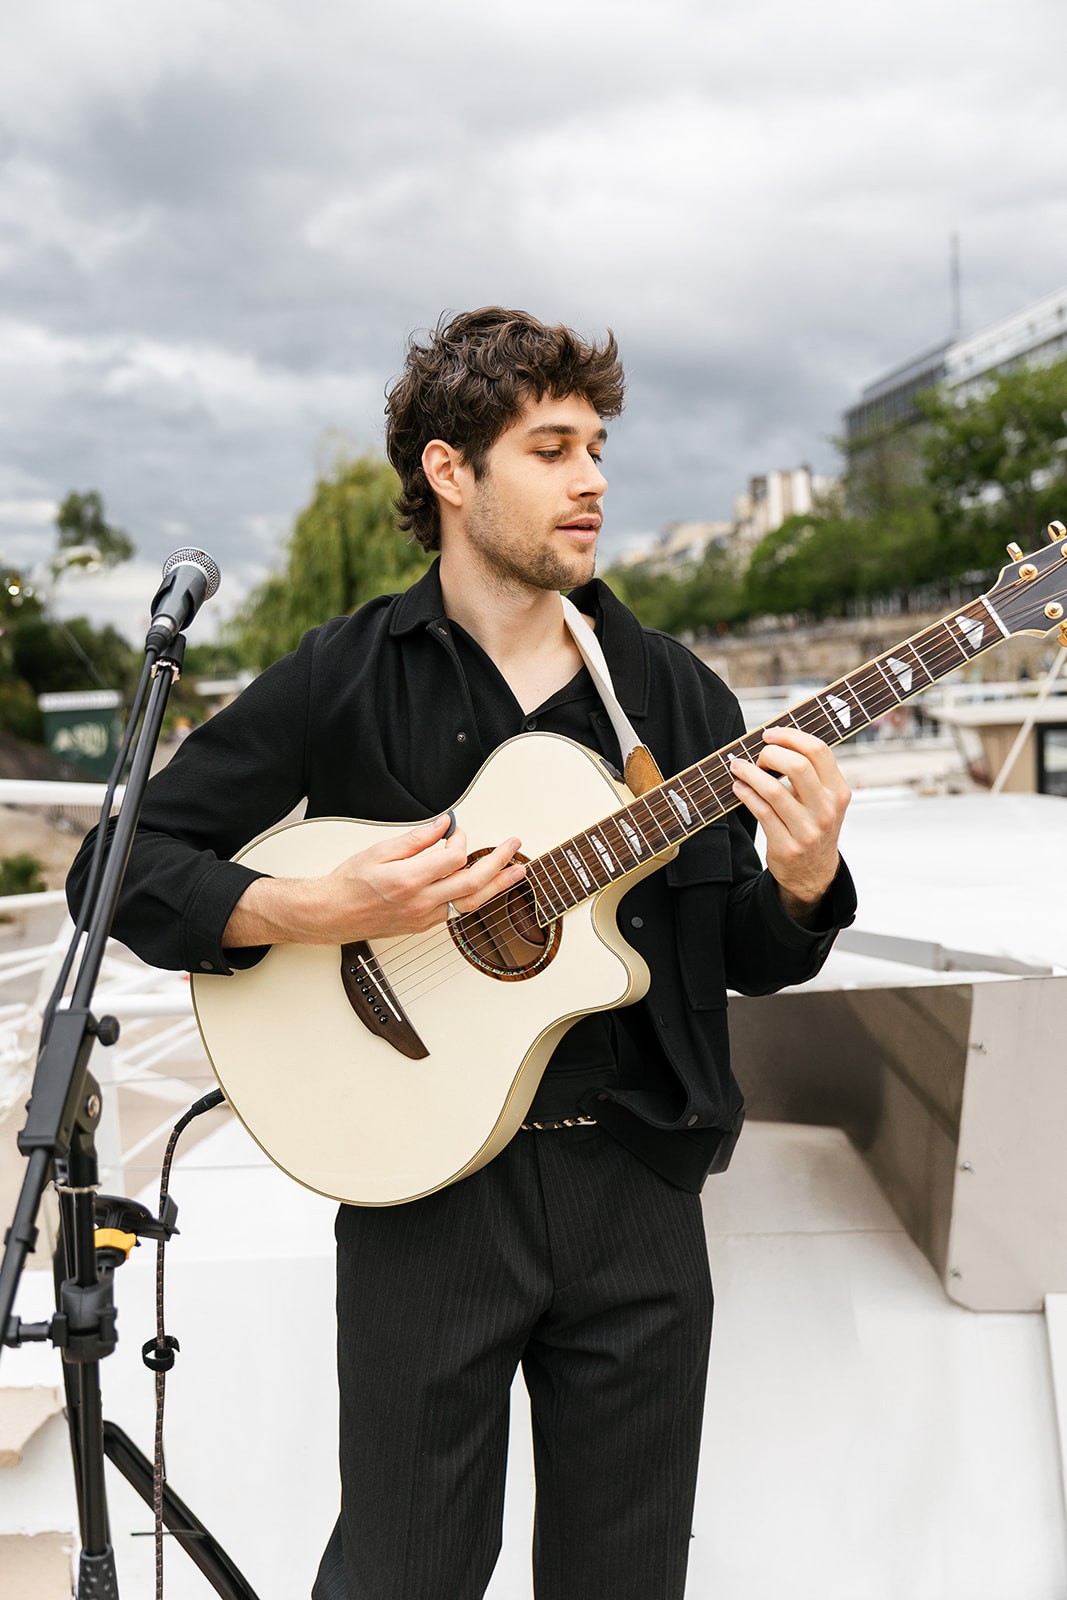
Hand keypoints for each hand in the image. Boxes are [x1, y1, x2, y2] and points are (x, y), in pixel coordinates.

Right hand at [224, 813, 525, 948]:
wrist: (331, 914)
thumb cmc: (349, 882)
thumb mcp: (379, 851)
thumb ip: (416, 839)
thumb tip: (443, 825)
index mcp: (408, 880)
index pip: (453, 859)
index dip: (461, 840)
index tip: (458, 830)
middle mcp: (420, 903)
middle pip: (472, 883)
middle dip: (499, 863)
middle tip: (514, 847)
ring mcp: (424, 918)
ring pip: (470, 902)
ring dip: (497, 886)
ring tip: (517, 872)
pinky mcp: (423, 926)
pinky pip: (456, 911)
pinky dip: (473, 896)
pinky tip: (484, 886)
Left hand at [728, 726, 849, 921]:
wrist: (813, 872)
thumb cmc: (813, 825)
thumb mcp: (824, 800)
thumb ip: (810, 772)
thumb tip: (774, 740)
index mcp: (838, 791)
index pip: (819, 751)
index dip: (790, 736)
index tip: (770, 734)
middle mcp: (827, 810)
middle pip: (798, 766)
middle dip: (770, 754)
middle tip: (757, 756)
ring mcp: (808, 830)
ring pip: (774, 790)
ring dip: (750, 774)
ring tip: (738, 767)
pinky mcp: (787, 846)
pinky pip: (761, 812)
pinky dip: (746, 794)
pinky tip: (739, 787)